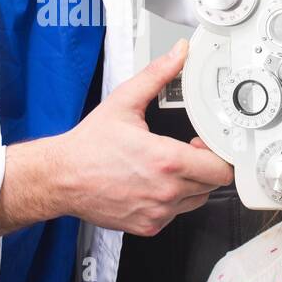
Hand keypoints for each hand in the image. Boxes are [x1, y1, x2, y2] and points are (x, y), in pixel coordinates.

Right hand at [51, 38, 233, 235]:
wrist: (61, 177)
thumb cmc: (89, 145)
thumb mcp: (124, 102)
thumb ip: (157, 75)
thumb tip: (178, 55)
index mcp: (166, 160)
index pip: (220, 168)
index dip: (217, 153)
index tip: (202, 144)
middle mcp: (165, 190)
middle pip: (212, 184)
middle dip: (204, 166)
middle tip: (186, 153)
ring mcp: (157, 212)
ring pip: (195, 200)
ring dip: (189, 184)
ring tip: (167, 168)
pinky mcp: (148, 226)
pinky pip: (174, 215)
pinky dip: (170, 201)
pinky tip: (152, 184)